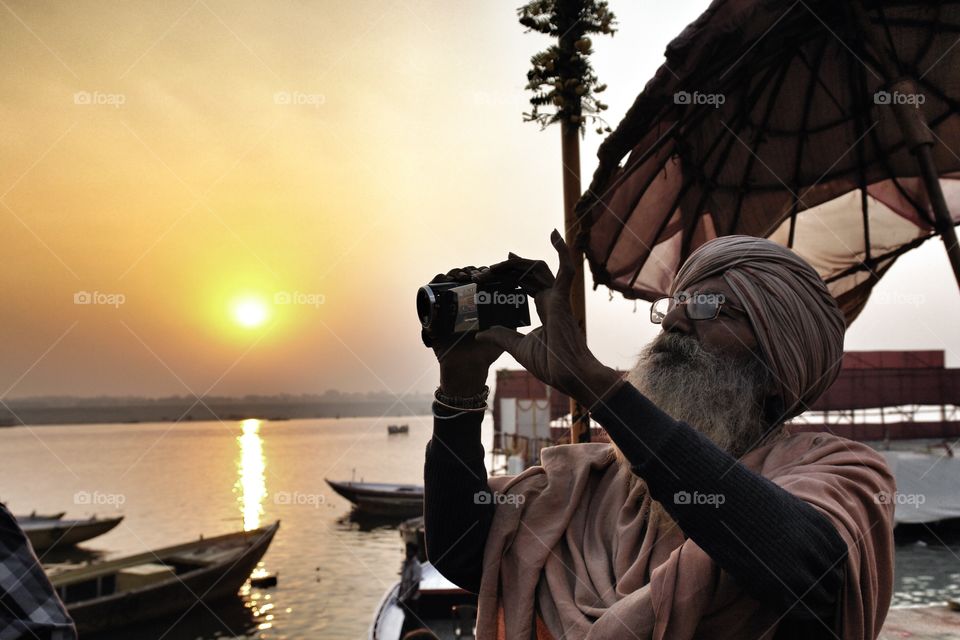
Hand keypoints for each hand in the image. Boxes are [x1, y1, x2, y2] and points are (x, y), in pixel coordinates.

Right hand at [425, 266, 503, 395]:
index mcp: (475, 304)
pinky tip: (443, 280)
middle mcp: (459, 303)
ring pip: (445, 282)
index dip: (481, 273)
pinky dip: (433, 284)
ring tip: (461, 276)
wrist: (468, 370)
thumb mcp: (502, 332)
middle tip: (474, 275)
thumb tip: (519, 301)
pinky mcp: (432, 316)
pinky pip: (428, 295)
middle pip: (460, 277)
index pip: (476, 280)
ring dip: (452, 274)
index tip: (487, 273)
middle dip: (467, 271)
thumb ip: (511, 320)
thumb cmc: (486, 353)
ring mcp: (445, 308)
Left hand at [475, 230, 622, 407]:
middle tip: (485, 271)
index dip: (509, 275)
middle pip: (527, 274)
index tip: (490, 271)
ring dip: (518, 262)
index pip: (525, 284)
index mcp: (545, 309)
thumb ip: (500, 336)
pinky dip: (562, 251)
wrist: (568, 375)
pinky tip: (554, 234)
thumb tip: (480, 334)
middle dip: (506, 270)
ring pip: (538, 269)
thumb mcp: (516, 347)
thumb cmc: (551, 364)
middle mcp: (552, 300)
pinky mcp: (564, 298)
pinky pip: (566, 269)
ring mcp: (559, 297)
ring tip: (500, 261)